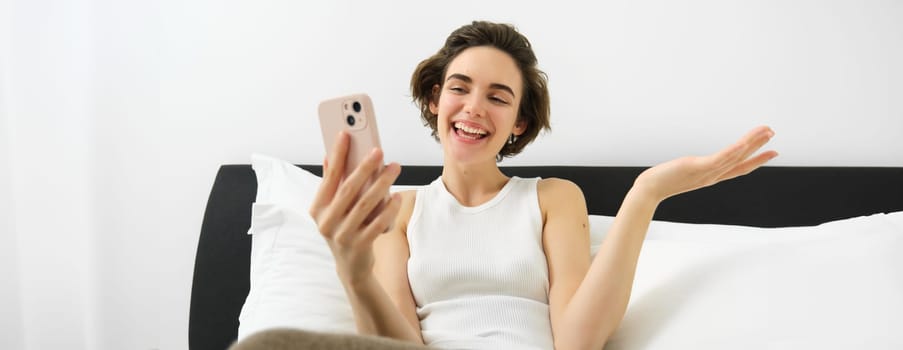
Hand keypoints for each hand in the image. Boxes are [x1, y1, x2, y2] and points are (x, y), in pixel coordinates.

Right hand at [309, 131, 401, 285]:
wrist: (351, 267)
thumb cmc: (344, 229)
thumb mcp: (332, 210)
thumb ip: (331, 185)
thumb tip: (330, 156)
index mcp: (318, 209)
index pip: (329, 177)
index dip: (337, 155)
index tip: (346, 134)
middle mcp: (327, 222)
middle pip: (348, 189)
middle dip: (364, 167)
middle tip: (379, 150)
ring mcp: (342, 235)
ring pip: (365, 205)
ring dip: (382, 184)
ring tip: (394, 168)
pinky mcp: (359, 246)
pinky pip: (377, 224)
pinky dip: (388, 210)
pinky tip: (397, 197)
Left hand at [634, 126, 778, 201]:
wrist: (648, 191)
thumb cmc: (662, 181)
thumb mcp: (683, 172)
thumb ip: (692, 168)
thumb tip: (693, 163)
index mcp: (711, 176)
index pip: (739, 168)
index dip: (757, 160)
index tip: (773, 152)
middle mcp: (713, 175)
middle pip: (741, 160)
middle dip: (759, 147)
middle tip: (772, 133)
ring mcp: (707, 172)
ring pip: (735, 156)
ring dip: (752, 143)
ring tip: (766, 131)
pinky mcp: (697, 167)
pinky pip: (720, 158)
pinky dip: (734, 151)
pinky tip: (744, 142)